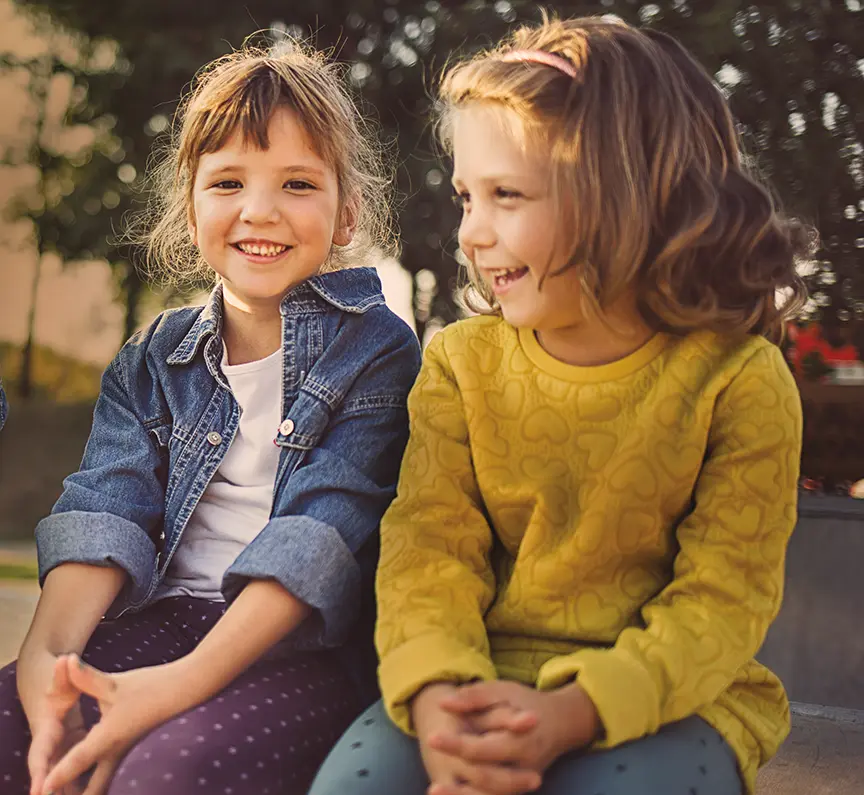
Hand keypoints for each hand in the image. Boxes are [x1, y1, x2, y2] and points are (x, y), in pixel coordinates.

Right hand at [26, 656, 86, 794]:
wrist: (46, 682)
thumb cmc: (54, 681)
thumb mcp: (59, 680)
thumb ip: (63, 673)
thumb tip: (64, 659)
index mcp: (46, 730)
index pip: (41, 755)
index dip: (41, 774)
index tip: (40, 791)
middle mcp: (51, 743)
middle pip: (52, 773)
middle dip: (55, 791)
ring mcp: (62, 746)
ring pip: (65, 774)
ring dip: (69, 790)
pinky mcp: (73, 744)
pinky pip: (77, 768)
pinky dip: (82, 782)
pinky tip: (96, 793)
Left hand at [41, 655, 192, 794]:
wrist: (183, 688)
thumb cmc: (150, 686)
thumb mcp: (114, 683)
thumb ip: (86, 677)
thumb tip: (65, 661)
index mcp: (107, 737)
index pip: (78, 761)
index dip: (58, 776)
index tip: (42, 790)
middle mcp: (114, 752)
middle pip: (93, 790)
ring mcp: (123, 753)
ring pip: (101, 784)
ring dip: (85, 792)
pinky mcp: (128, 748)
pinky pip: (107, 775)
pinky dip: (93, 783)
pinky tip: (84, 781)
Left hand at [428, 680, 600, 793]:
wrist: (558, 723)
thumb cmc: (525, 703)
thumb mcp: (503, 691)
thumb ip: (475, 696)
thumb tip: (443, 703)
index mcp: (522, 741)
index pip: (483, 748)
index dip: (455, 744)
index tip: (432, 736)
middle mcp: (525, 768)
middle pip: (486, 778)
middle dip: (456, 775)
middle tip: (429, 765)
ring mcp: (522, 783)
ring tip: (434, 790)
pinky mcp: (518, 788)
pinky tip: (451, 793)